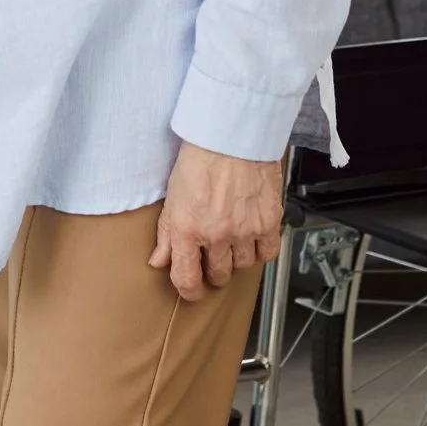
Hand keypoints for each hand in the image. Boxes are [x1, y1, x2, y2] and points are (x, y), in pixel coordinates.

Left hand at [149, 142, 282, 300]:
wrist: (231, 134)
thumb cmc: (200, 158)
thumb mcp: (172, 196)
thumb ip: (166, 234)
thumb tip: (158, 260)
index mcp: (187, 229)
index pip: (186, 279)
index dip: (189, 291)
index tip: (192, 289)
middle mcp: (217, 234)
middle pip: (218, 275)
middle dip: (214, 271)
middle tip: (213, 255)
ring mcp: (245, 230)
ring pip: (243, 266)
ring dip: (237, 257)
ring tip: (233, 237)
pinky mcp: (268, 221)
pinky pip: (267, 253)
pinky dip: (261, 250)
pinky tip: (253, 237)